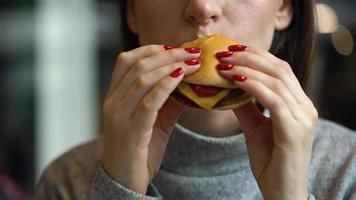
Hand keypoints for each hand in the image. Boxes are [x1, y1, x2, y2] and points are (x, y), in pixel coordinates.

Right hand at [102, 45, 200, 193]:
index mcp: (114, 97)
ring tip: (192, 63)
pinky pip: (149, 101)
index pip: (126, 60)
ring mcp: (118, 116)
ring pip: (143, 79)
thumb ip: (165, 100)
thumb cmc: (139, 151)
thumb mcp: (153, 121)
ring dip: (171, 66)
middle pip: (137, 65)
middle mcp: (112, 103)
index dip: (151, 49)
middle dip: (167, 54)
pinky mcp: (131, 131)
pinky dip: (166, 86)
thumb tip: (187, 81)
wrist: (124, 182)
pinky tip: (181, 77)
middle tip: (191, 51)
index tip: (175, 47)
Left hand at [217, 46, 317, 199]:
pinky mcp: (295, 131)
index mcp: (298, 104)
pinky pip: (273, 100)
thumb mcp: (254, 128)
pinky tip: (235, 80)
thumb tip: (228, 86)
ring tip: (224, 64)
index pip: (279, 69)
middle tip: (224, 52)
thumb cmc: (270, 162)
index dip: (256, 55)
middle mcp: (305, 107)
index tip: (231, 49)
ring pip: (276, 81)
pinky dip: (253, 86)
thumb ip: (245, 107)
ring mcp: (303, 118)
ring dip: (247, 68)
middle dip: (250, 56)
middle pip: (279, 69)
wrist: (282, 194)